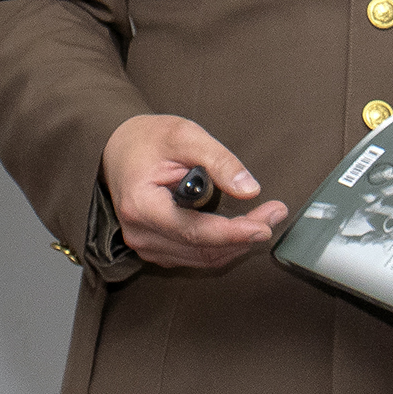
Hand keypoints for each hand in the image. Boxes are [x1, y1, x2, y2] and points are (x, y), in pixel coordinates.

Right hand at [102, 114, 287, 270]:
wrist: (118, 149)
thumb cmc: (148, 139)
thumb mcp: (185, 136)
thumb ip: (219, 160)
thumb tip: (250, 189)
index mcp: (142, 205)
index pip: (195, 231)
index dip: (234, 233)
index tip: (265, 225)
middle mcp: (140, 233)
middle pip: (202, 249)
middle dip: (243, 236)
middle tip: (275, 214)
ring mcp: (145, 245)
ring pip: (201, 258)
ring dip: (236, 244)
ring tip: (264, 218)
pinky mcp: (155, 248)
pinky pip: (194, 257)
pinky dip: (221, 246)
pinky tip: (240, 229)